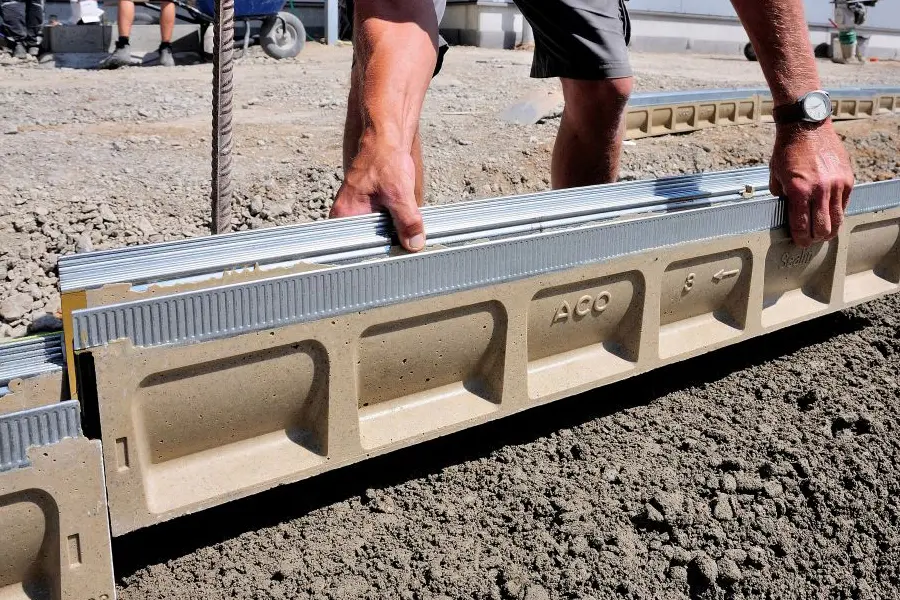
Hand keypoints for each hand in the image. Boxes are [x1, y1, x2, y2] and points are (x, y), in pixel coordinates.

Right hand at [330, 139, 425, 251]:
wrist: (386, 139)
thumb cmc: (384, 159)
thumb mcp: (399, 193)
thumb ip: (407, 221)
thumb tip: (414, 244)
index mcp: (345, 215)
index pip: (356, 248)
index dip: (378, 255)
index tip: (396, 258)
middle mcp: (346, 216)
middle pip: (368, 244)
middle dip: (388, 245)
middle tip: (407, 248)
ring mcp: (358, 213)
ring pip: (378, 236)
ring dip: (393, 235)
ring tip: (406, 235)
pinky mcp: (369, 209)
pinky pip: (383, 226)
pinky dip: (395, 226)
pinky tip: (404, 222)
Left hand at [769, 121, 853, 247]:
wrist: (806, 125)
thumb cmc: (787, 149)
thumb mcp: (776, 175)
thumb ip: (781, 195)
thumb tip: (787, 211)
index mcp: (798, 190)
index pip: (802, 225)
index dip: (801, 238)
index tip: (800, 243)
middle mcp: (820, 189)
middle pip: (823, 228)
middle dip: (816, 238)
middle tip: (811, 240)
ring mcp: (837, 184)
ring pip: (837, 219)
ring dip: (830, 229)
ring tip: (823, 233)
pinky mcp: (847, 178)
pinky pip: (845, 204)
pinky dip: (837, 212)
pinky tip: (830, 214)